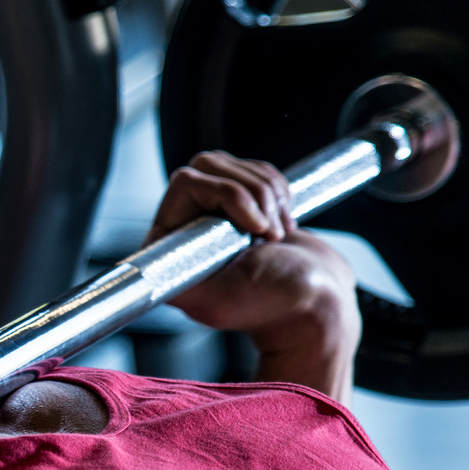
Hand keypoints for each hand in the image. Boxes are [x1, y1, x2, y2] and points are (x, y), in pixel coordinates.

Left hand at [149, 151, 360, 400]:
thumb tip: (146, 270)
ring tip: (277, 234)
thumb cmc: (277, 305)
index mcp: (172, 253)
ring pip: (234, 164)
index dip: (227, 198)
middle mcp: (187, 231)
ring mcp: (216, 213)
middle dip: (252, 193)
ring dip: (269, 194)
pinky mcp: (243, 204)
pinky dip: (279, 192)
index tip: (251, 235)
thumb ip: (182, 281)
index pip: (186, 184)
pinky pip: (255, 171)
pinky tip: (282, 227)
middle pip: (209, 164)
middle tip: (269, 232)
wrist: (322, 300)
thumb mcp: (220, 299)